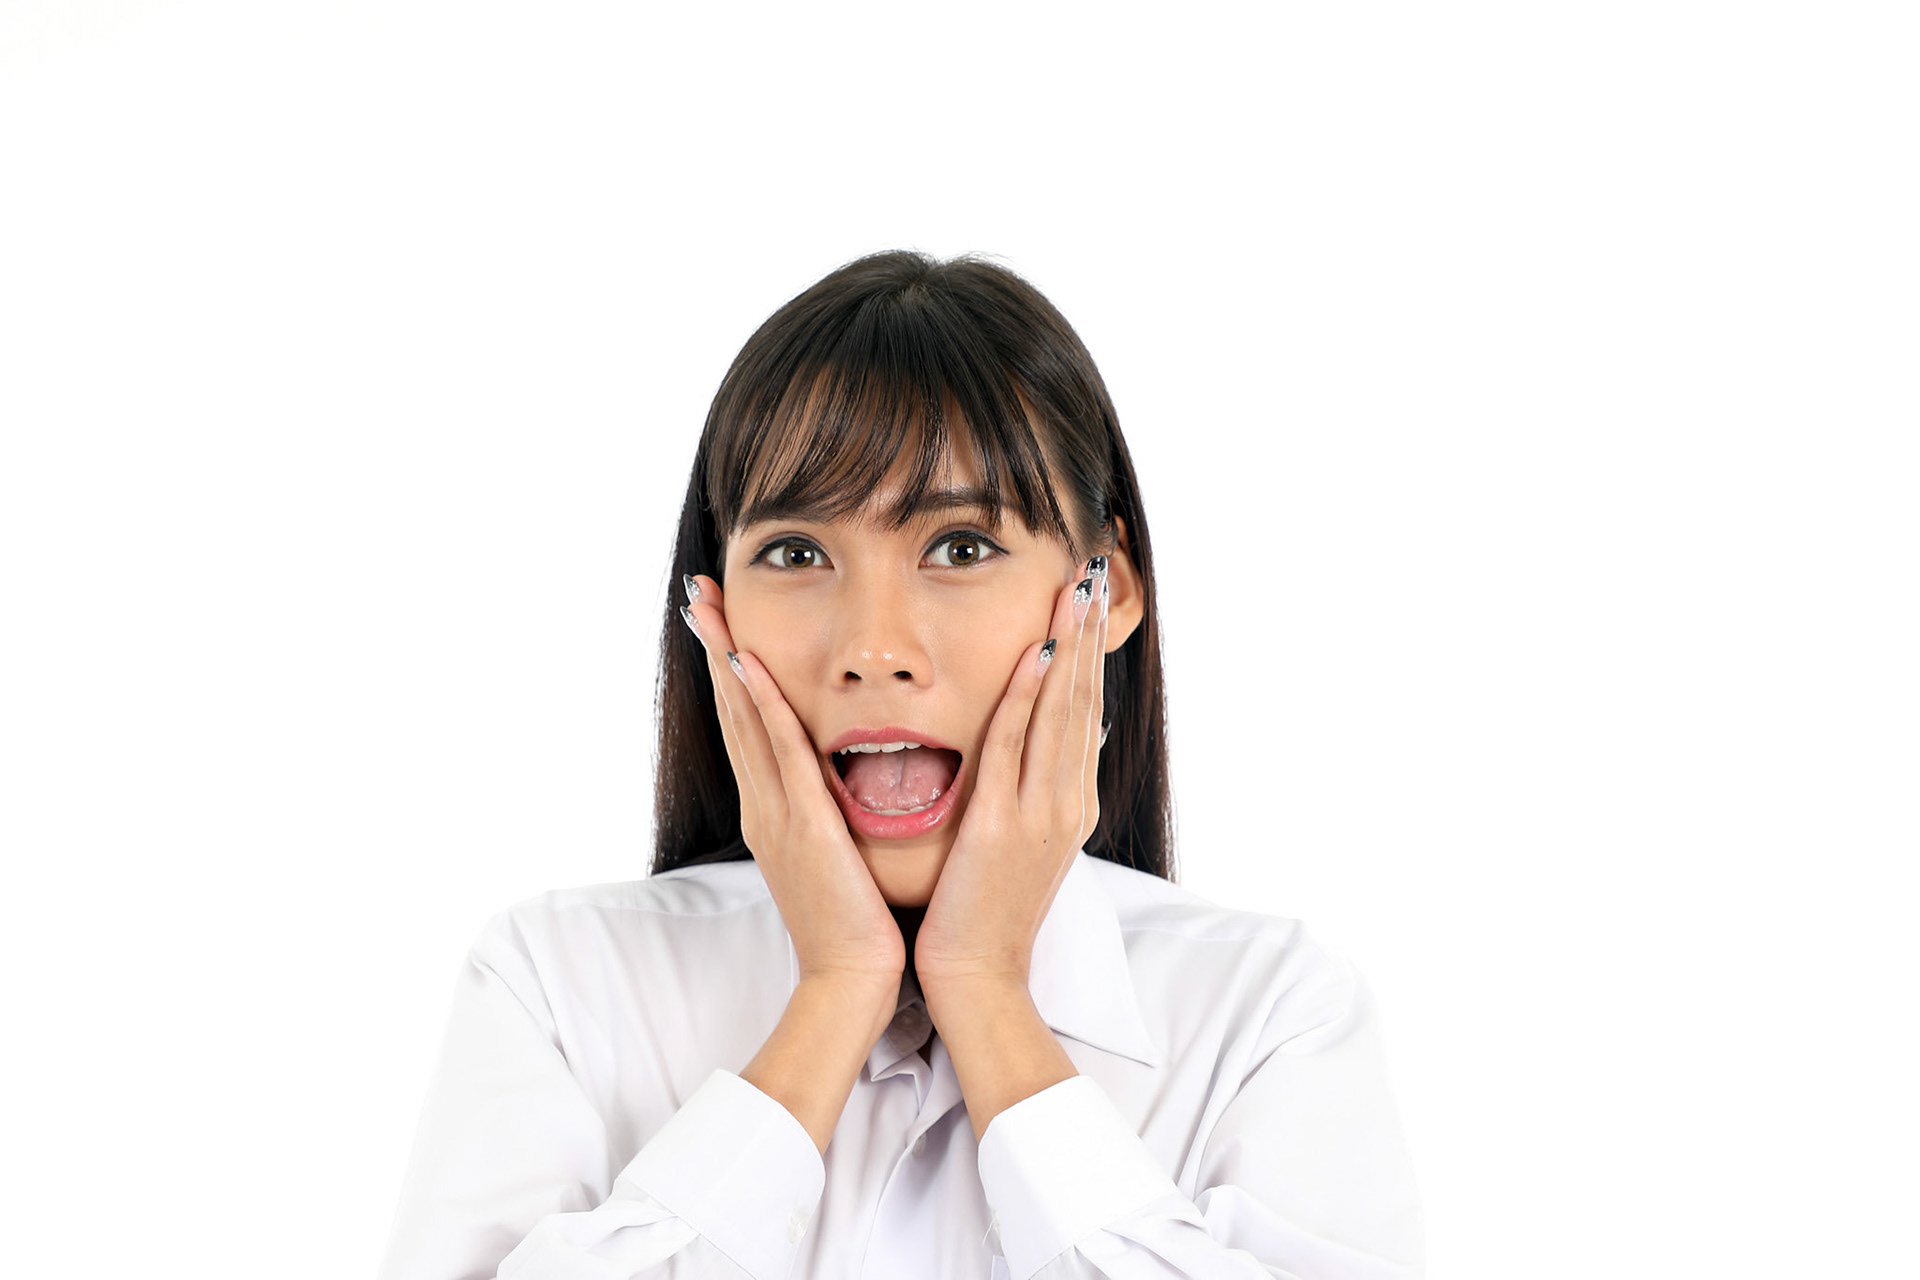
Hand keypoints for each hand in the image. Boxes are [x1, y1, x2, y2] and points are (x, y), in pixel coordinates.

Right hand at [680, 575, 905, 1006]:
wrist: (851, 981)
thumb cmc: (855, 924)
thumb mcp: (836, 855)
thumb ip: (831, 812)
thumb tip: (841, 779)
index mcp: (774, 812)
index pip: (748, 726)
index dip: (734, 669)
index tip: (723, 620)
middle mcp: (765, 805)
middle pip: (732, 711)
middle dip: (715, 648)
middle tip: (698, 592)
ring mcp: (776, 814)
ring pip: (744, 720)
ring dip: (726, 657)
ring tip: (707, 606)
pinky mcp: (800, 826)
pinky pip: (778, 753)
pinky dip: (759, 706)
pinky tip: (747, 664)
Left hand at [913, 556, 1109, 991]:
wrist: (978, 977)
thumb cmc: (986, 911)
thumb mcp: (1020, 841)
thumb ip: (1034, 786)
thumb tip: (1053, 736)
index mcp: (1070, 803)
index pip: (1082, 708)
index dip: (1088, 649)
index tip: (1087, 596)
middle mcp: (1067, 801)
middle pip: (1082, 698)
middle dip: (1088, 631)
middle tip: (1093, 569)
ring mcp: (1043, 813)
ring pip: (1061, 711)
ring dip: (1069, 645)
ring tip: (1075, 589)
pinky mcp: (1006, 827)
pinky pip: (1019, 747)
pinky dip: (1029, 696)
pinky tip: (1035, 653)